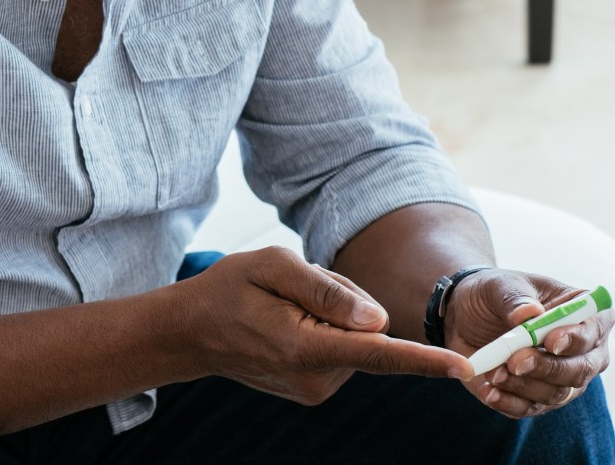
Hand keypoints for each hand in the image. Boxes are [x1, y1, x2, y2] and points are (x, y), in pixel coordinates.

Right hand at [180, 246, 471, 404]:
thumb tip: (381, 321)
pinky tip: (288, 323)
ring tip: (284, 308)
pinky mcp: (316, 390)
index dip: (424, 359)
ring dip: (334, 317)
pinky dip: (326, 331)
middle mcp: (316, 378)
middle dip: (346, 303)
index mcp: (304, 347)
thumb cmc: (228, 289)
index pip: (377, 354)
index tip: (464, 368)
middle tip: (294, 288)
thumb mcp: (270, 266)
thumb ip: (327, 290)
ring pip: (358, 340)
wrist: (191, 331)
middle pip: (368, 332)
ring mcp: (316, 389)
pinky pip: (343, 350)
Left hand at [445, 269, 612, 418]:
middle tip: (515, 361)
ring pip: (557, 392)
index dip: (578, 338)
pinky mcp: (536, 397)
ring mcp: (562, 377)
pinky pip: (530, 408)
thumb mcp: (499, 285)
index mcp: (582, 314)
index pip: (595, 329)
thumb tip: (529, 313)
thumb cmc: (493, 294)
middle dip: (548, 367)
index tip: (551, 341)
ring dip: (524, 385)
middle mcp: (581, 351)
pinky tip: (489, 392)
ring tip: (493, 373)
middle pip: (582, 369)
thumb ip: (514, 298)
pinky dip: (509, 402)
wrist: (463, 314)